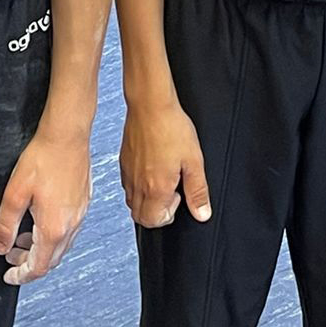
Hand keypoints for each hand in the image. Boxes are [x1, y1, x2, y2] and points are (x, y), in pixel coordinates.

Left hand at [0, 121, 92, 285]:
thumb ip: (6, 224)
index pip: (39, 266)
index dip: (21, 276)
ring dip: (42, 249)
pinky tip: (40, 220)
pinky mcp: (84, 202)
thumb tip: (2, 245)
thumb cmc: (45, 158)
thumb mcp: (15, 193)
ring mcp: (80, 213)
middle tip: (12, 255)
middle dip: (30, 263)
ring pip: (62, 245)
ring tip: (23, 236)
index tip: (10, 276)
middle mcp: (71, 224)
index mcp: (53, 227)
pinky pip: (69, 229)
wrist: (67, 136)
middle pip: (52, 260)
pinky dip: (53, 234)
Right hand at [119, 96, 210, 227]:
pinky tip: (152, 168)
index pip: (153, 221)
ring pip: (131, 202)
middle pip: (139, 216)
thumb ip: (198, 190)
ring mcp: (128, 173)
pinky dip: (138, 186)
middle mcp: (137, 184)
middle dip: (156, 213)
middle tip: (171, 192)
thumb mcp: (194, 160)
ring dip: (147, 200)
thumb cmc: (171, 127)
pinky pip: (127, 184)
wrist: (150, 104)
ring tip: (162, 179)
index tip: (179, 196)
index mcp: (155, 188)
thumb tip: (202, 213)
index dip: (169, 215)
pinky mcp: (123, 161)